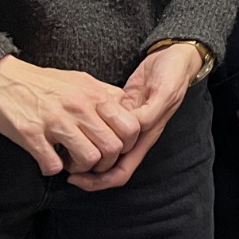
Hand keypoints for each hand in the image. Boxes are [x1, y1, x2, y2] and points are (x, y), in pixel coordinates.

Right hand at [0, 55, 140, 176]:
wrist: (1, 78)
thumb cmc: (44, 83)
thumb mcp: (82, 81)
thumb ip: (105, 95)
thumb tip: (124, 110)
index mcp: (95, 94)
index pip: (131, 127)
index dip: (127, 145)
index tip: (113, 149)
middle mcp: (80, 107)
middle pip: (113, 147)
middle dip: (105, 162)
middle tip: (91, 161)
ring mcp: (56, 120)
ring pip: (88, 158)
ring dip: (80, 168)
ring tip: (70, 162)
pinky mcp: (31, 133)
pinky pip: (53, 164)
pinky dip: (53, 169)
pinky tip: (49, 160)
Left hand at [67, 43, 202, 191]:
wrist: (175, 57)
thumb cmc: (173, 74)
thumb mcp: (164, 93)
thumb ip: (148, 114)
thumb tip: (129, 130)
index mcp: (146, 137)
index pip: (120, 173)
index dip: (98, 182)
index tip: (75, 177)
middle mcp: (135, 136)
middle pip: (107, 168)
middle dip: (86, 173)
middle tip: (63, 167)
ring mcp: (125, 124)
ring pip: (102, 150)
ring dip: (86, 153)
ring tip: (64, 149)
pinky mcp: (119, 111)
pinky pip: (102, 128)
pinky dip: (88, 131)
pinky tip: (74, 127)